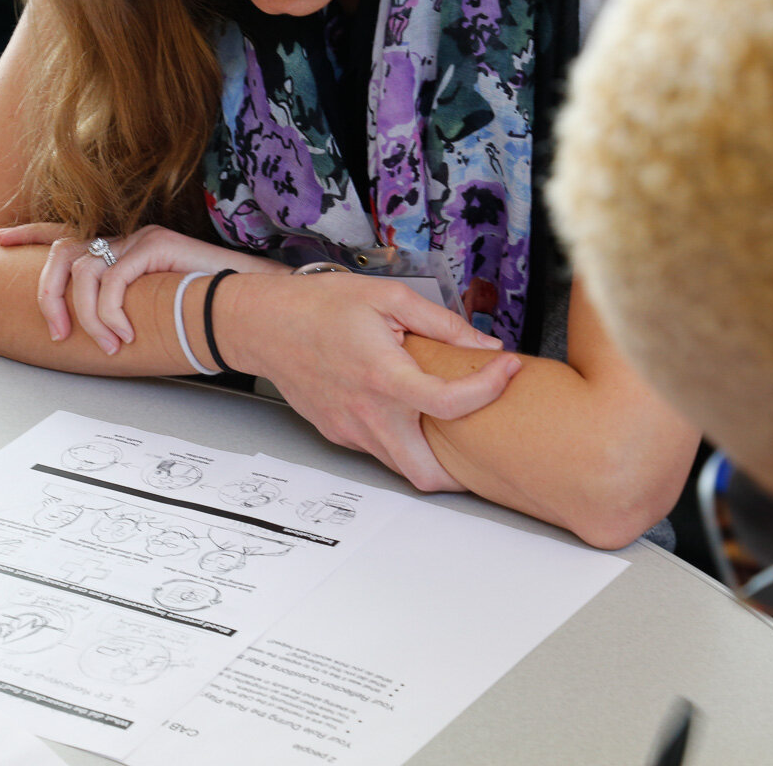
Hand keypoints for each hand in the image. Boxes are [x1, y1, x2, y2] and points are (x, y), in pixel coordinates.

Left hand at [0, 223, 283, 353]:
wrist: (249, 306)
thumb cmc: (207, 315)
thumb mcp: (151, 314)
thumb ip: (122, 313)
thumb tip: (94, 337)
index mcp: (122, 249)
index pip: (66, 234)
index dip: (30, 234)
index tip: (2, 239)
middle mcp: (127, 238)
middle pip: (62, 252)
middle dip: (48, 294)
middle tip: (56, 331)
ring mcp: (140, 239)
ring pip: (83, 271)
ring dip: (89, 316)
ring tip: (106, 343)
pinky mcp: (155, 246)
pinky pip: (112, 281)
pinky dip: (112, 314)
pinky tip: (126, 334)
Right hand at [224, 272, 520, 491]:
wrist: (266, 325)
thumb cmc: (320, 307)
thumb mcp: (387, 297)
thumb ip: (441, 322)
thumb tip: (483, 343)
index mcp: (383, 375)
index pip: (449, 403)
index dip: (489, 388)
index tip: (506, 369)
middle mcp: (367, 413)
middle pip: (425, 474)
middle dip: (462, 472)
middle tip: (482, 442)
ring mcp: (351, 430)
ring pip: (402, 466)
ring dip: (430, 455)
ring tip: (448, 425)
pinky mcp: (339, 433)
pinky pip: (378, 449)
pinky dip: (401, 440)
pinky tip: (405, 413)